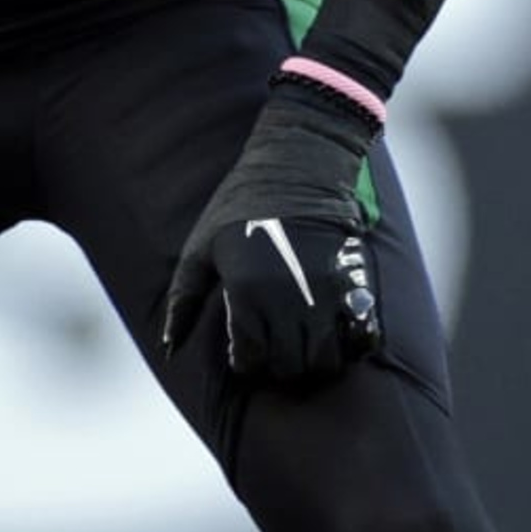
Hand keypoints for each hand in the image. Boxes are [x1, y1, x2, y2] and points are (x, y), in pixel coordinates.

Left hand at [159, 84, 383, 385]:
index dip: (246, 362)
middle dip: (279, 364)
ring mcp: (326, 293)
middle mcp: (287, 298)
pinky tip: (336, 333)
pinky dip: (352, 346)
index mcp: (247, 292)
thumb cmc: (240, 207)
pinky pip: (362, 338)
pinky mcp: (356, 283)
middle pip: (289, 366)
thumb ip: (182, 300)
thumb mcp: (201, 249)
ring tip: (302, 342)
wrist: (297, 165)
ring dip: (313, 360)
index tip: (245, 349)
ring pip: (325, 360)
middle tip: (273, 346)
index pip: (251, 361)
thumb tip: (168, 346)